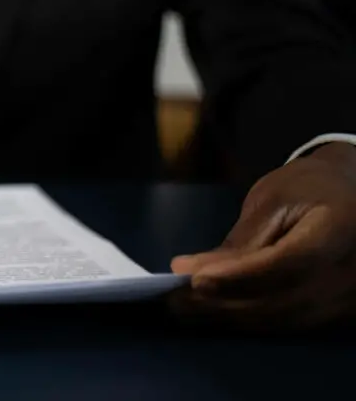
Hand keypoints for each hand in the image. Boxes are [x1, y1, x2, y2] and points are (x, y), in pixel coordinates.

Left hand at [171, 142, 355, 327]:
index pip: (287, 264)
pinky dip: (247, 321)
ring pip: (282, 320)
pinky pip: (288, 324)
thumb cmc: (307, 188)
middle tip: (174, 299)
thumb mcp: (272, 201)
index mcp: (338, 231)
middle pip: (281, 299)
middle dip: (223, 302)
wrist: (350, 194)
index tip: (193, 280)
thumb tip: (192, 274)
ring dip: (229, 317)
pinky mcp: (338, 312)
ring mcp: (349, 298)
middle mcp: (351, 272)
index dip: (239, 277)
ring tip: (185, 308)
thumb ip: (239, 242)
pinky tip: (213, 313)